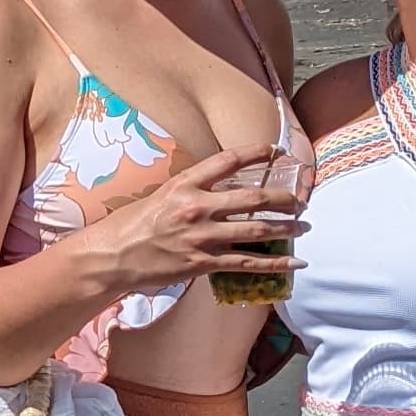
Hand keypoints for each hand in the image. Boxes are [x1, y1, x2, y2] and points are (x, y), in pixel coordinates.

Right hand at [78, 144, 300, 301]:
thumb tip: (219, 190)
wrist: (112, 256)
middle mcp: (196, 207)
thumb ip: (191, 191)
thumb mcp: (160, 196)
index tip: (275, 151)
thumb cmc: (131, 225)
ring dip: (285, 228)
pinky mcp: (203, 263)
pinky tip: (294, 263)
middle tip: (300, 199)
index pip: (228, 161)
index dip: (255, 153)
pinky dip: (274, 264)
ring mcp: (201, 236)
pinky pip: (247, 263)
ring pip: (256, 231)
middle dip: (282, 198)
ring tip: (303, 226)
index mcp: (184, 184)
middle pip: (252, 198)